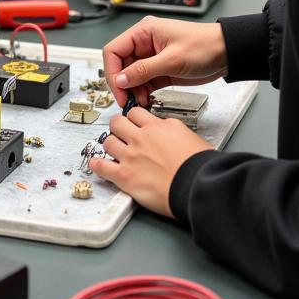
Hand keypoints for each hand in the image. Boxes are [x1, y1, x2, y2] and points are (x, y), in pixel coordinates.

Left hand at [89, 108, 212, 216]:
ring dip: (110, 146)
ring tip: (113, 151)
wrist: (198, 186)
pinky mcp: (125, 176)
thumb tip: (168, 131)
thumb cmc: (201, 166)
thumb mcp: (190, 136)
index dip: (133, 118)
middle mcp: (141, 137)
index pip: (135, 112)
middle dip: (118, 128)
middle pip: (117, 122)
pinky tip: (97, 164)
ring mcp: (131, 156)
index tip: (133, 124)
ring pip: (108, 141)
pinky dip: (97, 165)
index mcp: (158, 126)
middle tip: (121, 135)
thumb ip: (173, 131)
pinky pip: (102, 166)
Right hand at [102, 16, 226, 107]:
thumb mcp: (172, 60)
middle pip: (120, 65)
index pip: (114, 50)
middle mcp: (144, 43)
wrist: (227, 53)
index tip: (118, 89)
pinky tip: (146, 100)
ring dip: (132, 90)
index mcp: (143, 32)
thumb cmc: (204, 46)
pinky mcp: (160, 69)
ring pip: (130, 76)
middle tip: (126, 100)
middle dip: (122, 84)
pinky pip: (143, 82)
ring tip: (140, 102)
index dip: (112, 71)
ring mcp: (151, 57)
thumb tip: (120, 80)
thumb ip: (143, 70)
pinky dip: (142, 92)